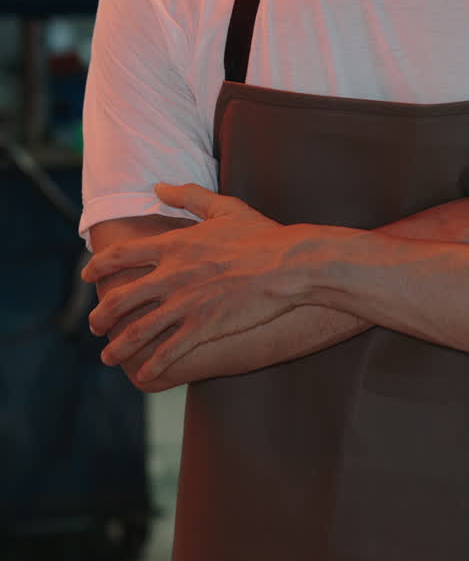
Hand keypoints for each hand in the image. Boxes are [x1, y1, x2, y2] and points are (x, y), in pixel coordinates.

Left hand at [84, 182, 304, 383]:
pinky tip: (145, 374)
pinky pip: (168, 350)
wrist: (288, 266)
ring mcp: (186, 303)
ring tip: (107, 356)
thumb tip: (158, 186)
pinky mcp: (203, 326)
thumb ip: (188, 195)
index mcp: (174, 245)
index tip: (87, 276)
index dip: (98, 266)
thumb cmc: (261, 236)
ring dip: (118, 346)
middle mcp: (172, 275)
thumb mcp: (224, 208)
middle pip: (120, 298)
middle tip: (95, 325)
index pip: (122, 256)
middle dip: (101, 315)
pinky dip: (152, 363)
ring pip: (137, 330)